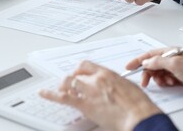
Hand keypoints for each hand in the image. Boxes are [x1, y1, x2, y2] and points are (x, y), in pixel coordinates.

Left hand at [40, 61, 161, 130]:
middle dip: (71, 80)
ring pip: (68, 82)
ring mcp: (89, 91)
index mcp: (107, 74)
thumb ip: (115, 85)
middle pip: (76, 74)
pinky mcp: (85, 105)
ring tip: (61, 90)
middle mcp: (96, 79)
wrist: (139, 116)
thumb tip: (113, 88)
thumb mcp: (128, 87)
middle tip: (69, 86)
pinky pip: (63, 97)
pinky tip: (43, 93)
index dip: (78, 69)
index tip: (77, 73)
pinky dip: (50, 95)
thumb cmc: (139, 105)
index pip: (86, 65)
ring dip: (63, 86)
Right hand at [126, 47, 182, 90]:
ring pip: (158, 74)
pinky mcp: (178, 78)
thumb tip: (146, 62)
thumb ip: (158, 61)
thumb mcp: (175, 64)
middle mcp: (172, 59)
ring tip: (165, 82)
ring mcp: (175, 69)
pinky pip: (165, 80)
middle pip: (152, 65)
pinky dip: (165, 83)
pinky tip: (171, 83)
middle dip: (148, 73)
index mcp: (170, 52)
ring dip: (158, 79)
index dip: (138, 61)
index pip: (149, 54)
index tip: (128, 67)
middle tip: (145, 82)